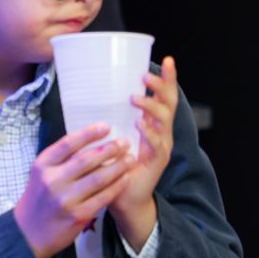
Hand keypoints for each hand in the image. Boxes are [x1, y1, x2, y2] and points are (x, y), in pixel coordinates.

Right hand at [13, 123, 133, 257]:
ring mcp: (66, 199)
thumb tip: (89, 141)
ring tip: (129, 158)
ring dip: (117, 166)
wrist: (29, 232)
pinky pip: (103, 197)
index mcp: (42, 166)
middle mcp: (53, 181)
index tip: (106, 126)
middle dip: (109, 149)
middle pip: (86, 160)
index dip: (89, 133)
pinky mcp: (78, 215)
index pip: (68, 144)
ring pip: (98, 178)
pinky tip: (125, 178)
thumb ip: (60, 160)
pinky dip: (116, 186)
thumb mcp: (40, 174)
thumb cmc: (38, 198)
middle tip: (124, 142)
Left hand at [111, 56, 178, 251]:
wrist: (123, 198)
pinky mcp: (157, 162)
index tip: (167, 59)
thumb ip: (109, 116)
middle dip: (161, 87)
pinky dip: (149, 133)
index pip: (163, 96)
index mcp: (152, 123)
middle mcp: (161, 132)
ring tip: (135, 97)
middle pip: (168, 104)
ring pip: (164, 121)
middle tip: (146, 76)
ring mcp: (161, 147)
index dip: (167, 79)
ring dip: (150, 107)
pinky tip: (140, 124)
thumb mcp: (112, 134)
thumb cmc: (115, 163)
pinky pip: (157, 144)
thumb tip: (90, 91)